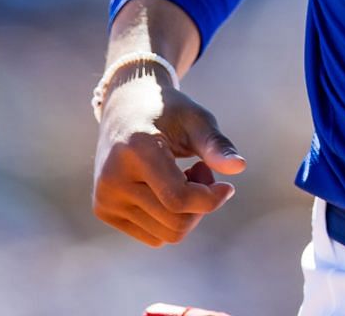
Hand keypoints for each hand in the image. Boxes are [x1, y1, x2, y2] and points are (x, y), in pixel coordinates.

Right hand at [92, 70, 245, 246]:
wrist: (126, 108)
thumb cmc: (169, 112)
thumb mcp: (197, 121)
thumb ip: (216, 145)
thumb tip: (240, 167)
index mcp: (136, 150)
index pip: (178, 198)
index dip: (211, 199)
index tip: (228, 186)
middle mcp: (113, 178)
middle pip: (175, 222)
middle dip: (201, 204)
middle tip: (202, 171)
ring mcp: (105, 198)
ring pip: (166, 234)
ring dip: (187, 212)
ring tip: (183, 177)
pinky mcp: (104, 211)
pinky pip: (154, 236)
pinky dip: (170, 218)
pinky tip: (166, 188)